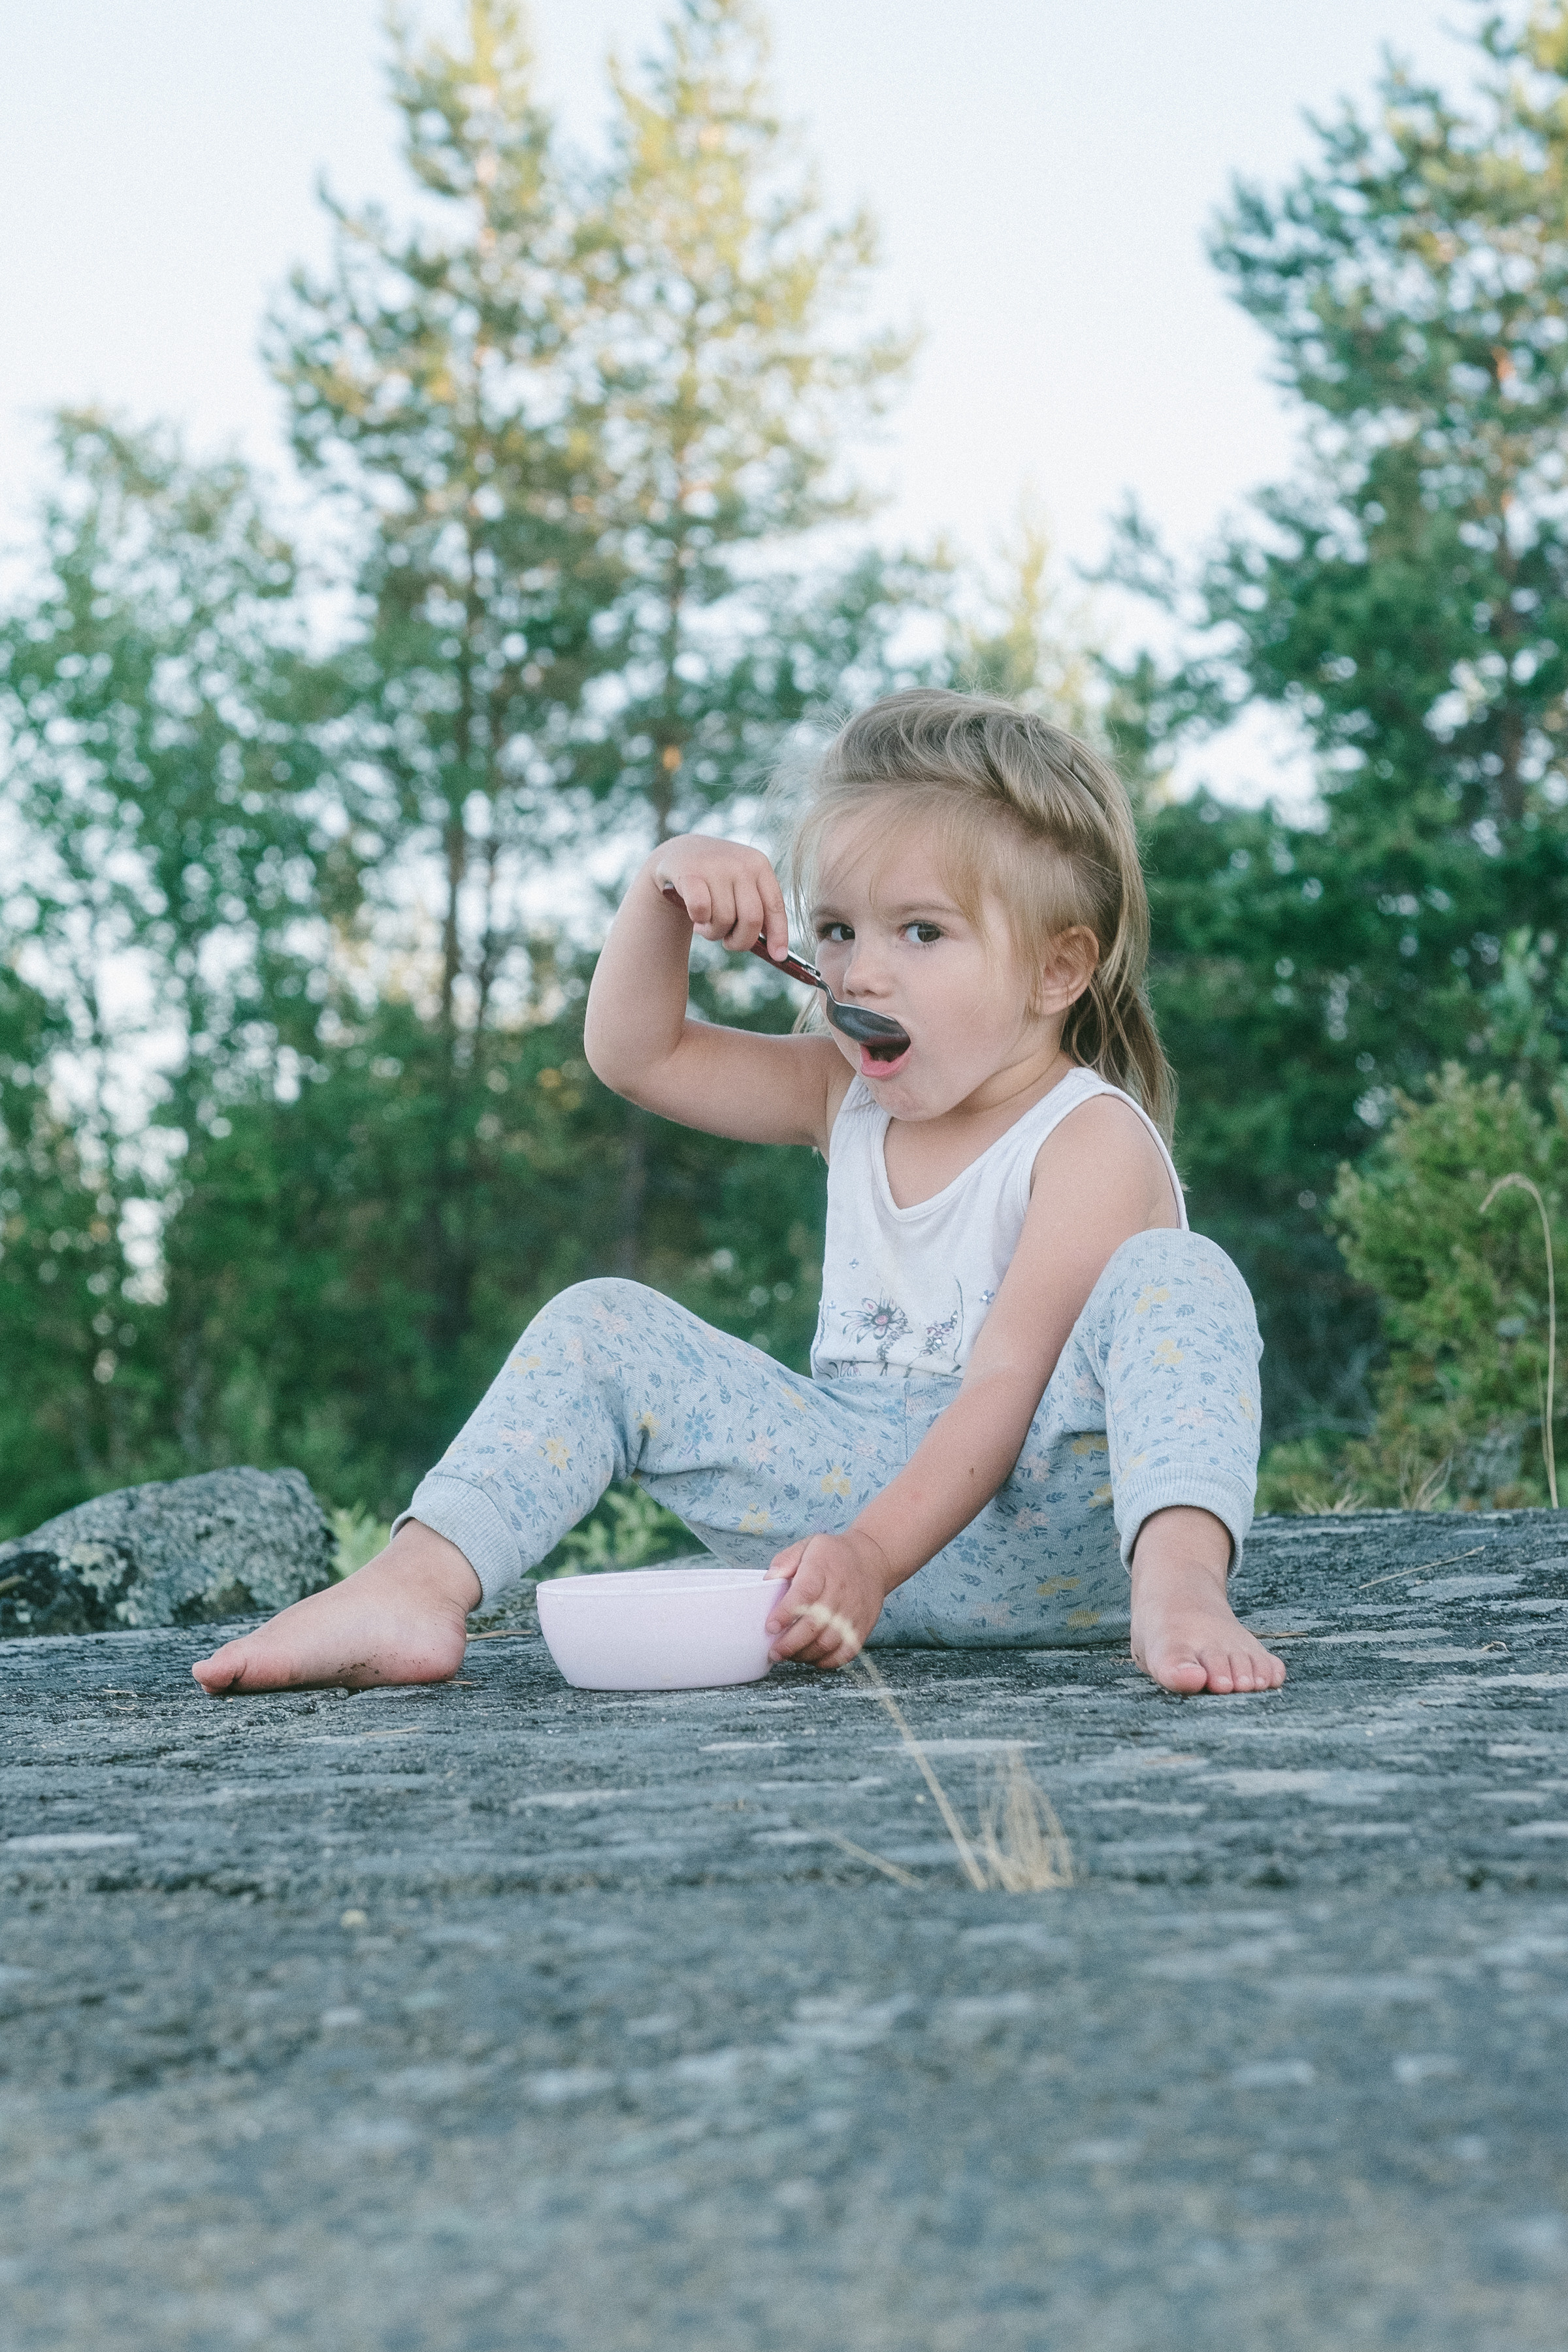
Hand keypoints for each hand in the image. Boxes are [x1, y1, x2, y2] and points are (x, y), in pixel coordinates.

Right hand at [652, 836, 790, 959]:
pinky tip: (695, 914)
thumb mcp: (742, 887)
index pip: (775, 906)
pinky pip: (701, 910)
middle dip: (740, 941)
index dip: (779, 934)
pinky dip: (698, 919)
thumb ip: (759, 911)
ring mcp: (715, 867)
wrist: (680, 854)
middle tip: (728, 942)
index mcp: (759, 865)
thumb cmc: (717, 881)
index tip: (778, 956)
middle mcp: (740, 864)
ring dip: (713, 932)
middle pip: (752, 919)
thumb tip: (777, 953)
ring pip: (724, 919)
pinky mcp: (689, 873)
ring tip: (706, 924)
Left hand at [764, 1529, 893, 1668]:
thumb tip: (768, 1581)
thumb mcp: (806, 1546)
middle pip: (814, 1625)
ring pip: (828, 1643)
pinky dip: (826, 1661)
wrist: (871, 1560)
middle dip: (790, 1643)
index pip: (804, 1594)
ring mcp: (853, 1613)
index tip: (770, 1626)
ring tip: (789, 1655)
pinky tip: (811, 1657)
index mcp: (822, 1569)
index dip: (786, 1613)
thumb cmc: (833, 1556)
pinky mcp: (862, 1627)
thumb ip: (784, 1562)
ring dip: (804, 1654)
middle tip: (774, 1651)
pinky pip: (845, 1653)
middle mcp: (839, 1592)